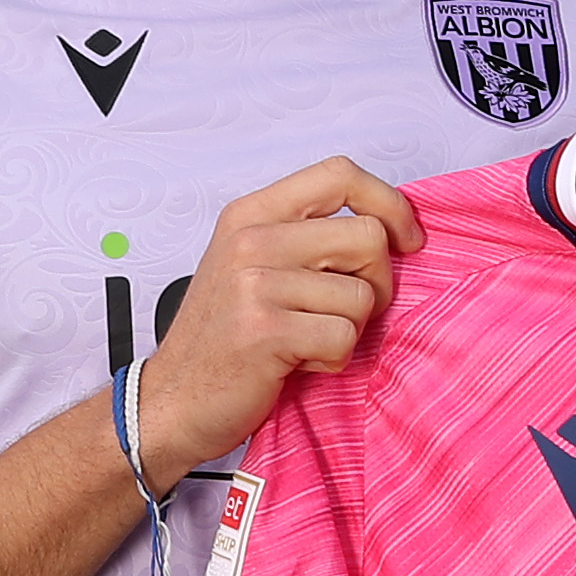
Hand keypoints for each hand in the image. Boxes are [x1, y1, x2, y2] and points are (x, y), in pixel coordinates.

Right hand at [134, 158, 426, 469]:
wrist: (171, 401)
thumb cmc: (222, 338)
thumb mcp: (251, 266)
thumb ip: (305, 238)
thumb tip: (389, 230)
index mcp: (250, 214)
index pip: (340, 175)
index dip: (388, 204)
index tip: (405, 240)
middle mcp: (250, 240)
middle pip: (368, 237)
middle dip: (377, 283)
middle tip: (343, 312)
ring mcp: (254, 284)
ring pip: (363, 295)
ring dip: (349, 330)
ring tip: (306, 341)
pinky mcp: (265, 330)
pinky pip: (343, 337)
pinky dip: (332, 360)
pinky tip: (297, 364)